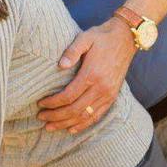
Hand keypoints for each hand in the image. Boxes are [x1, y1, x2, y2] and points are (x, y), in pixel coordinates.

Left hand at [38, 18, 134, 133]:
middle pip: (74, 109)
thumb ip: (72, 51)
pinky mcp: (112, 96)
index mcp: (92, 74)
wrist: (126, 38)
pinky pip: (97, 115)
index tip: (40, 104)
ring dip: (66, 123)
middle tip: (41, 118)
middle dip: (55, 116)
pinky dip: (84, 124)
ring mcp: (108, 94)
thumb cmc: (102, 37)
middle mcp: (101, 87)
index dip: (52, 103)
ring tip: (51, 127)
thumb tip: (60, 65)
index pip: (68, 96)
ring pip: (85, 116)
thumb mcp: (85, 38)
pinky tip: (71, 129)